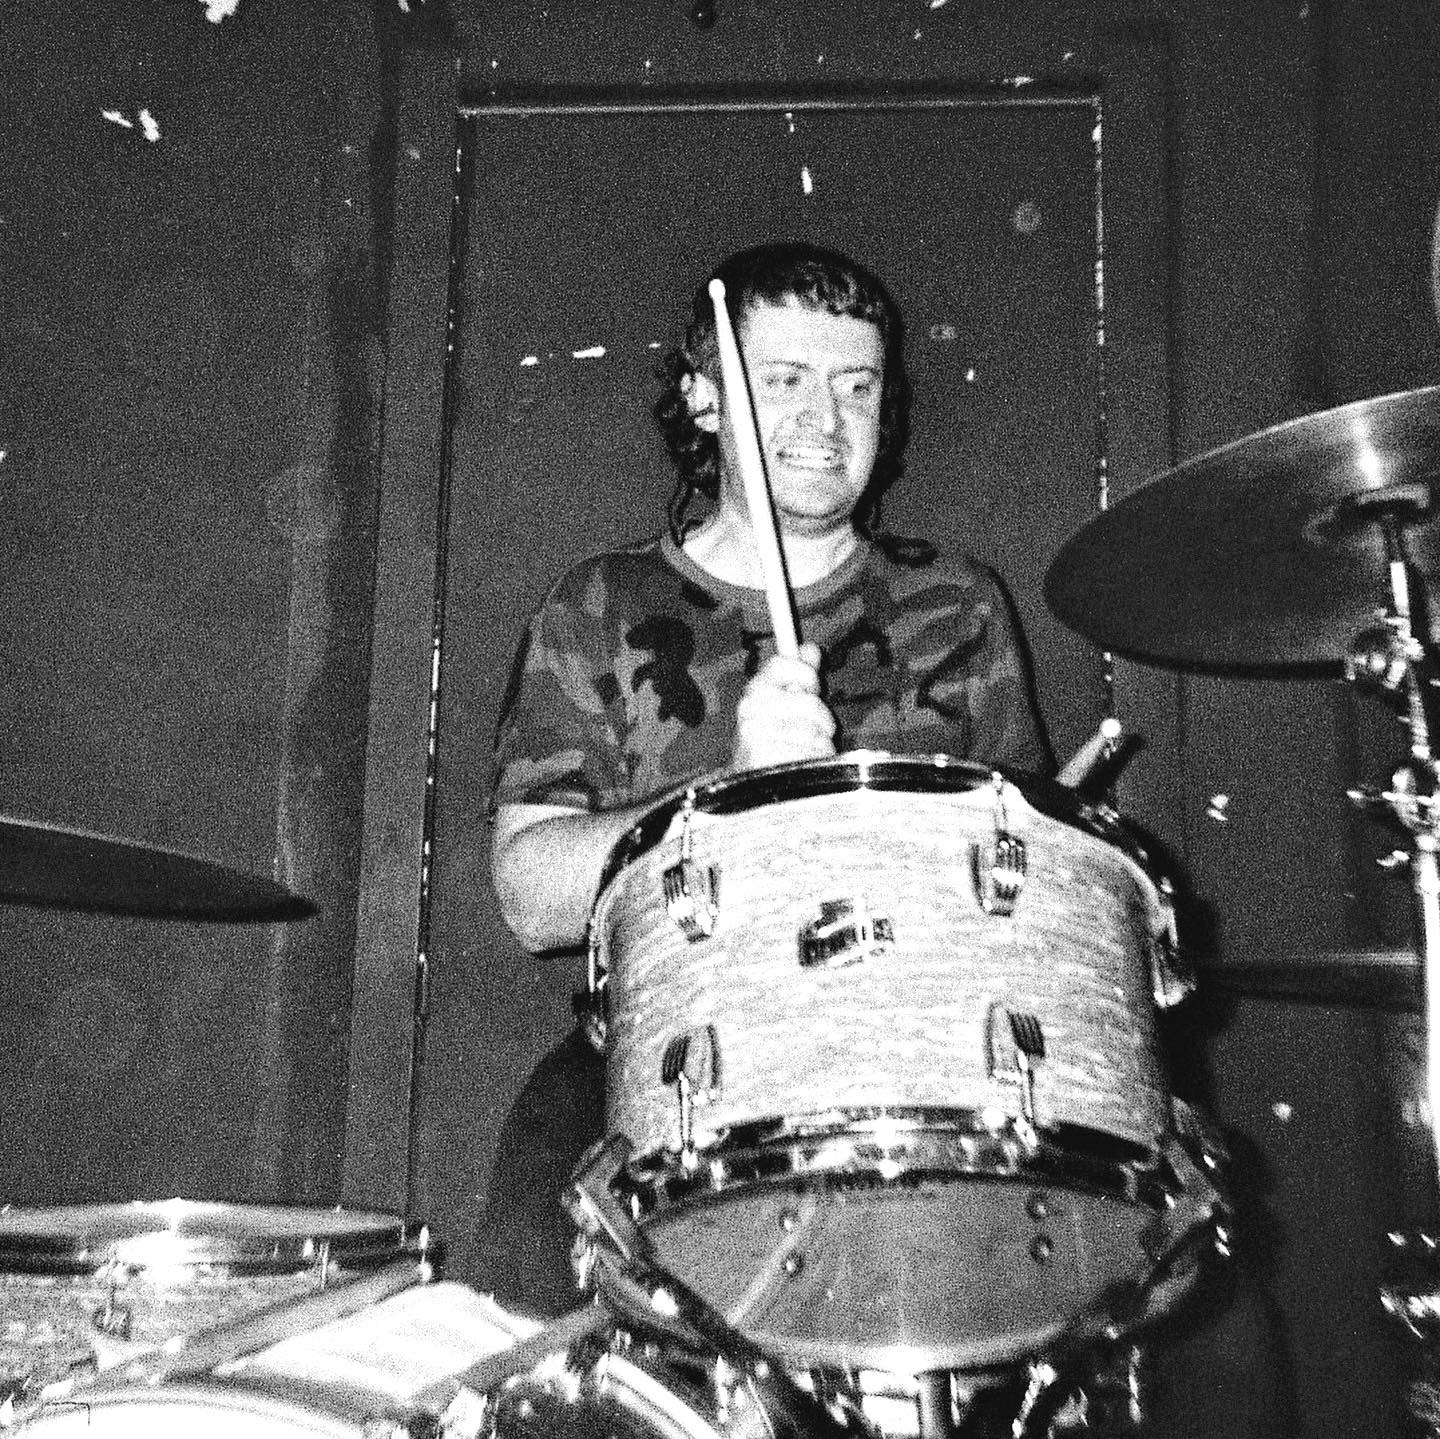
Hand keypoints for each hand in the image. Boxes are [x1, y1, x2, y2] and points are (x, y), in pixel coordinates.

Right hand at [732, 641, 836, 772]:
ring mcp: (758, 738)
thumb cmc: (772, 745)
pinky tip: (802, 767)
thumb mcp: (782, 707)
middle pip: (808, 701)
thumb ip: (797, 676)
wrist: (753, 791)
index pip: (781, 664)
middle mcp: (750, 713)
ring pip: (817, 730)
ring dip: (819, 743)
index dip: (804, 673)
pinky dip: (817, 761)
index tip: (810, 687)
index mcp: (753, 695)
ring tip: (802, 752)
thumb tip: (810, 648)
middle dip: (819, 718)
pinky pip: (816, 753)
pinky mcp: (772, 762)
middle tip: (807, 730)